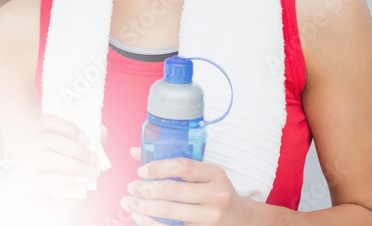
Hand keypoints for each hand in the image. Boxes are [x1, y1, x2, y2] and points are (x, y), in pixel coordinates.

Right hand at [11, 114, 106, 198]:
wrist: (49, 222)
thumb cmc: (61, 198)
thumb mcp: (77, 172)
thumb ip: (87, 151)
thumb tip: (102, 130)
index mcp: (35, 145)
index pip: (46, 122)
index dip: (68, 127)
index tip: (88, 140)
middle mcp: (23, 155)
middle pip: (47, 139)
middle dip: (76, 149)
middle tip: (95, 160)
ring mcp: (18, 172)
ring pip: (45, 158)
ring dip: (74, 164)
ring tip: (91, 173)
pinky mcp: (19, 190)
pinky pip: (42, 180)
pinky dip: (64, 180)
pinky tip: (80, 183)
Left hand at [121, 147, 253, 224]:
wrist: (242, 220)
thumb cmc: (216, 192)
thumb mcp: (204, 174)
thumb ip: (173, 163)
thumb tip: (135, 152)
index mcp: (215, 175)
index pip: (182, 166)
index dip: (157, 168)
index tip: (141, 171)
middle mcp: (216, 196)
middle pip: (172, 190)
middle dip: (145, 189)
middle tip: (131, 187)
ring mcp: (211, 217)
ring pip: (168, 211)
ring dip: (143, 206)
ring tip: (129, 202)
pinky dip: (150, 223)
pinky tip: (139, 217)